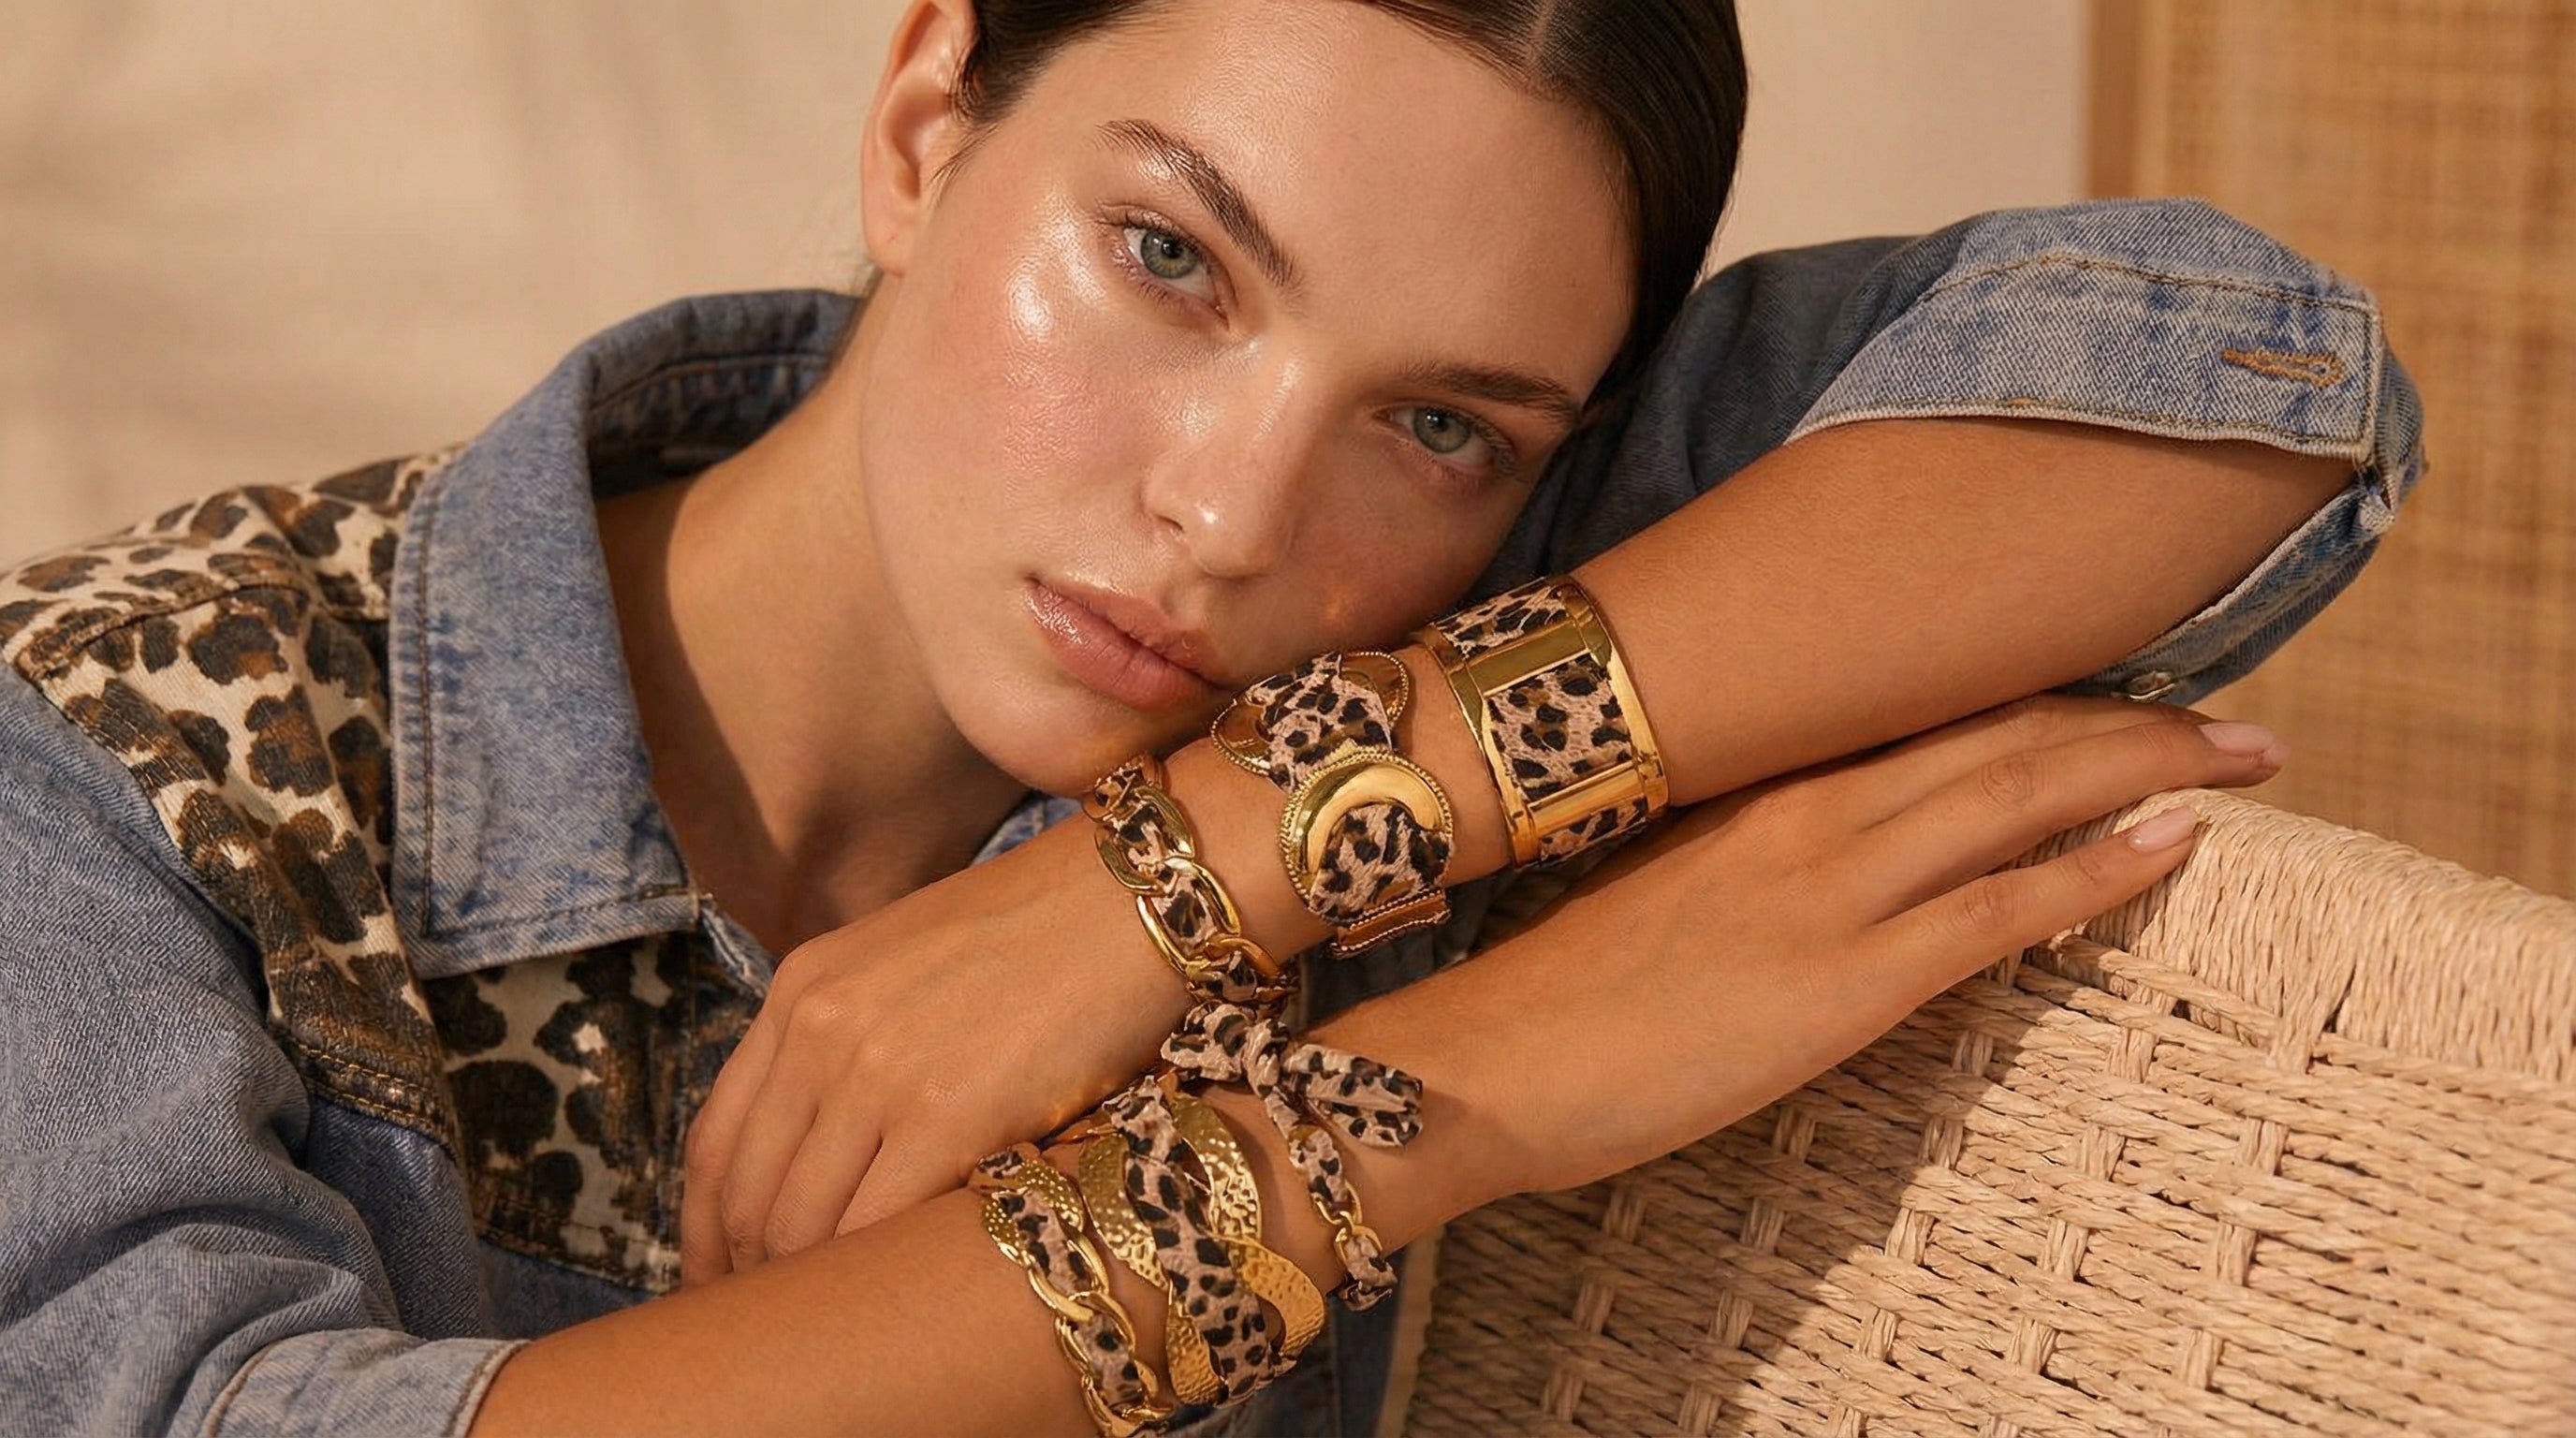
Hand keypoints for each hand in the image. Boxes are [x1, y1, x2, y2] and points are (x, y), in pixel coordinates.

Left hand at [678, 813, 1189, 1284]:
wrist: (1132, 897)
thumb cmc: (1043, 930)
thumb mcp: (908, 959)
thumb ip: (852, 1034)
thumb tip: (829, 1142)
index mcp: (801, 988)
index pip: (716, 1138)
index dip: (707, 1228)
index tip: (720, 1277)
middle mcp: (819, 1028)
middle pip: (747, 1193)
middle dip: (747, 1273)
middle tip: (775, 1324)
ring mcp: (877, 1071)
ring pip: (798, 1223)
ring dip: (807, 1284)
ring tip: (837, 1320)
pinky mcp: (948, 1113)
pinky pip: (874, 1227)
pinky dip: (870, 1273)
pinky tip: (893, 1295)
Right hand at [1324, 697, 2284, 1203]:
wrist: (1490, 1059)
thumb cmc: (1563, 989)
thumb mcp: (1669, 883)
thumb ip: (1758, 853)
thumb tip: (1832, 859)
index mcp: (1764, 782)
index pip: (1932, 709)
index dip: (2044, 692)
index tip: (2125, 687)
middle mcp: (1811, 806)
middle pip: (2002, 729)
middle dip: (2133, 717)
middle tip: (2233, 716)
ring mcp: (1834, 884)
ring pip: (2020, 790)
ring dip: (2148, 767)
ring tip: (2243, 755)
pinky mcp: (1849, 977)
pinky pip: (2003, 906)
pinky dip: (2099, 869)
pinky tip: (2172, 844)